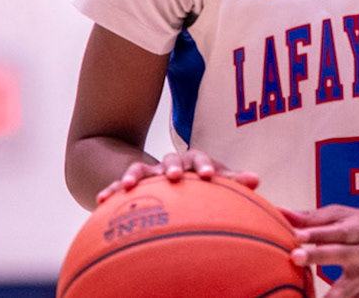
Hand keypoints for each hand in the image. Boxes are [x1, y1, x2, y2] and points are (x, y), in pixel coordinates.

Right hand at [94, 149, 259, 203]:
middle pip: (171, 161)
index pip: (200, 158)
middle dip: (172, 167)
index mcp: (192, 162)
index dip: (203, 165)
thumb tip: (257, 180)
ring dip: (134, 175)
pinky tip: (101, 200)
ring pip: (140, 170)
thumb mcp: (215, 181)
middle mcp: (170, 165)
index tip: (208, 176)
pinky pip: (118, 186)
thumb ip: (234, 181)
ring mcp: (149, 173)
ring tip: (128, 185)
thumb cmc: (198, 180)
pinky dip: (110, 191)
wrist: (165, 173)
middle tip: (174, 177)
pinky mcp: (132, 184)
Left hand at [281, 205, 358, 297]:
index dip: (315, 233)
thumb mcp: (344, 216)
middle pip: (339, 254)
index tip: (295, 235)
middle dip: (317, 256)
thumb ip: (313, 218)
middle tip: (295, 257)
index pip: (335, 231)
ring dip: (329, 296)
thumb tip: (280, 212)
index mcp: (358, 230)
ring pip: (346, 289)